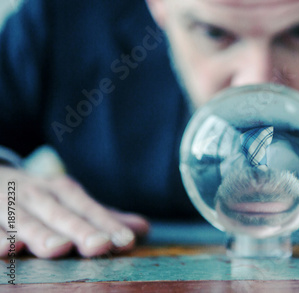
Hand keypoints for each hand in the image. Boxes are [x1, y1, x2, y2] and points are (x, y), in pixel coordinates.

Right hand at [0, 166, 148, 257]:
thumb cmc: (38, 197)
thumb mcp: (70, 201)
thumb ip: (102, 217)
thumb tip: (143, 229)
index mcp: (62, 191)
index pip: (88, 208)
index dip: (107, 224)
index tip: (127, 241)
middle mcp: (37, 196)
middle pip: (60, 214)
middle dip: (79, 229)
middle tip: (100, 245)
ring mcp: (9, 205)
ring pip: (24, 220)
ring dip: (40, 233)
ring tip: (58, 248)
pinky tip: (6, 249)